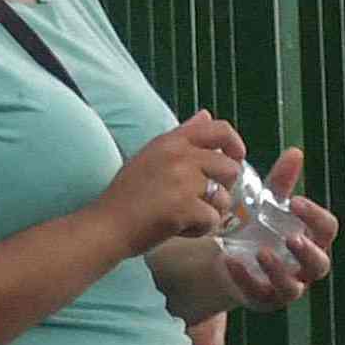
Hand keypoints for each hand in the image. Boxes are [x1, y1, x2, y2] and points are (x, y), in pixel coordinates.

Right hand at [97, 111, 253, 251]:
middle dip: (224, 188)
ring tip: (185, 216)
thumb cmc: (128, 194)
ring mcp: (183, 182)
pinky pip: (213, 220)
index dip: (235, 145)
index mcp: (172, 142)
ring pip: (225, 198)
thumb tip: (206, 115)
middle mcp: (180, 157)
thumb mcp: (151, 155)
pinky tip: (179, 228)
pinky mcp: (185, 208)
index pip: (220, 130)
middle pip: (231, 168)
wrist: (107, 226)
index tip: (236, 158)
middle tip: (203, 200)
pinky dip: (199, 230)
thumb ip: (182, 136)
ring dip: (210, 212)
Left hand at [217, 145, 338, 311]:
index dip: (315, 217)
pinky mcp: (263, 299)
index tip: (296, 202)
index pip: (327, 229)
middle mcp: (305, 267)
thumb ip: (282, 182)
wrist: (229, 258)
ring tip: (261, 253)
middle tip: (291, 238)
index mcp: (312, 240)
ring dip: (278, 270)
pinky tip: (230, 261)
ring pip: (292, 286)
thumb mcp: (268, 205)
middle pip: (319, 264)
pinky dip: (245, 279)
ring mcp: (286, 286)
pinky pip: (259, 294)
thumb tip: (295, 151)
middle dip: (307, 252)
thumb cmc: (258, 228)